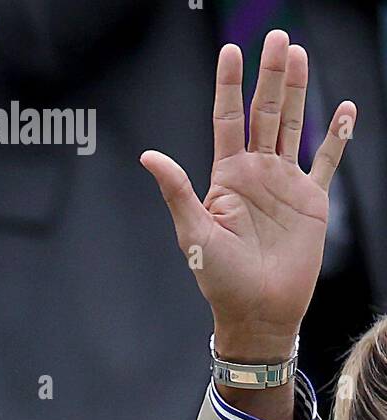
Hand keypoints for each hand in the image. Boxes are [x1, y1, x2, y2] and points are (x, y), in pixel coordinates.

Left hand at [142, 32, 354, 361]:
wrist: (257, 312)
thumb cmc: (219, 281)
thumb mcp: (194, 234)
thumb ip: (177, 191)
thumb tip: (148, 155)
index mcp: (226, 178)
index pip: (228, 121)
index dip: (229, 86)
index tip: (232, 50)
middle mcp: (256, 174)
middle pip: (264, 113)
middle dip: (270, 75)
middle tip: (277, 36)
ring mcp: (285, 184)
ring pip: (293, 125)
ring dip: (297, 91)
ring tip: (299, 54)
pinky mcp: (312, 200)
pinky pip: (327, 160)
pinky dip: (338, 136)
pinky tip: (343, 108)